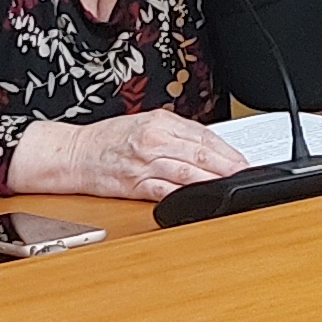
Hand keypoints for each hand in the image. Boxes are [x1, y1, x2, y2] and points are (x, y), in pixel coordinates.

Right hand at [10, 110, 244, 202]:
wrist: (73, 153)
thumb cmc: (107, 139)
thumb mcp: (144, 122)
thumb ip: (175, 132)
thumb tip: (207, 145)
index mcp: (159, 122)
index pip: (203, 135)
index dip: (228, 149)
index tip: (244, 160)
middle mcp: (153, 141)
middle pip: (200, 154)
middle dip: (228, 166)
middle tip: (248, 174)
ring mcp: (144, 164)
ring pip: (188, 173)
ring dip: (214, 181)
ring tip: (233, 187)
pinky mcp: (135, 186)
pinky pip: (165, 192)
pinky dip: (186, 197)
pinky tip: (201, 200)